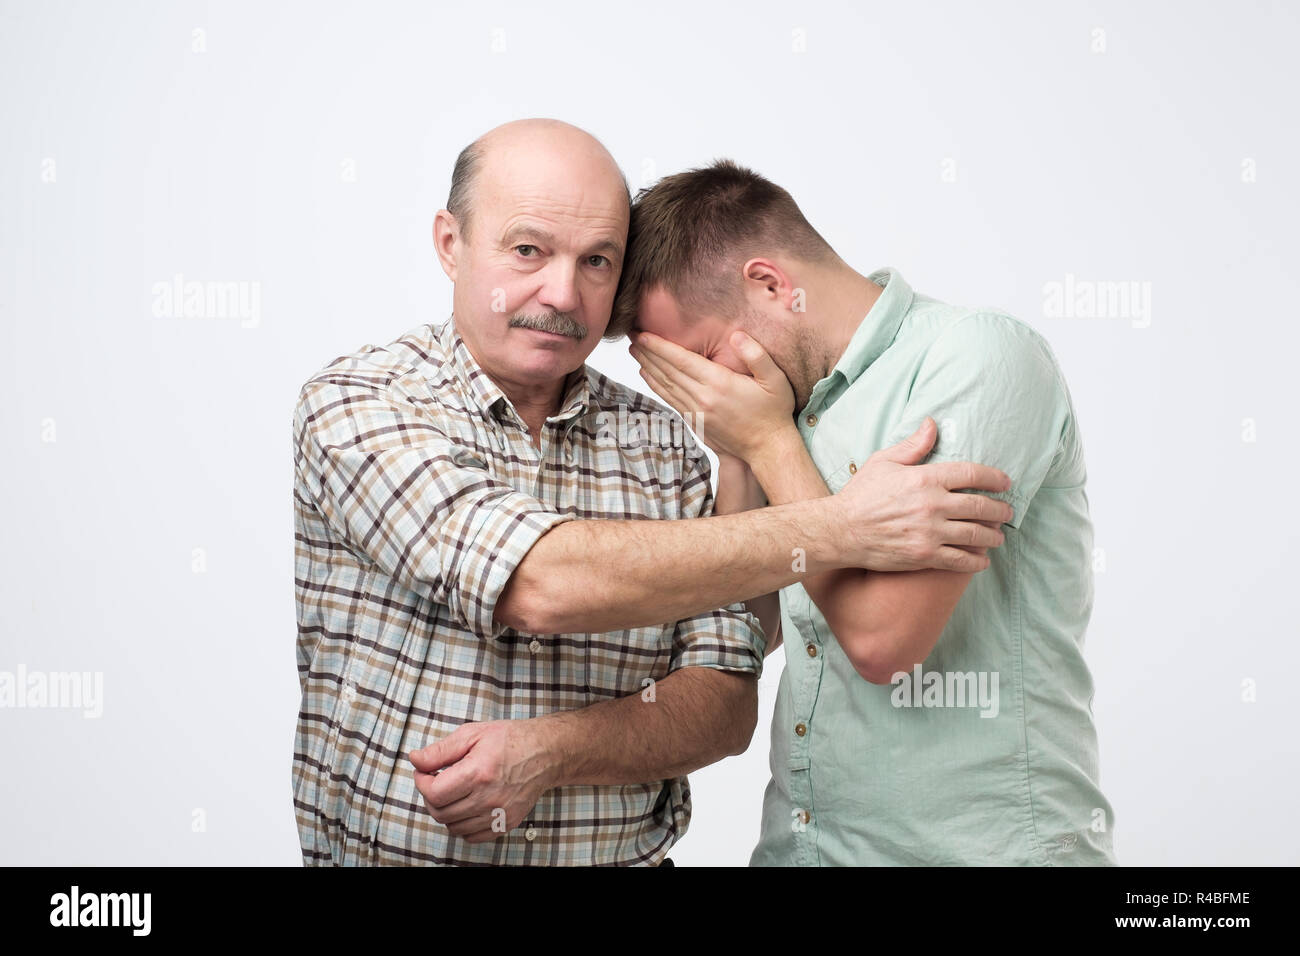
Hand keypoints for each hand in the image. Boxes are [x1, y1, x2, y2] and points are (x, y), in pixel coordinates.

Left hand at [408, 720, 555, 842]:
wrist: (545, 753)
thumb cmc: (510, 740)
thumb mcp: (472, 734)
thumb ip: (440, 750)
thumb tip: (415, 760)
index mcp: (478, 773)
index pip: (434, 793)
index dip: (421, 782)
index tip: (424, 772)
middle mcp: (489, 798)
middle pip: (440, 812)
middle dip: (430, 796)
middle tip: (436, 780)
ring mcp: (499, 814)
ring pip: (453, 827)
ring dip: (445, 811)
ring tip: (452, 792)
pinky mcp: (506, 823)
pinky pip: (472, 836)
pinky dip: (462, 824)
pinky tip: (466, 805)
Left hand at [629, 329, 795, 462]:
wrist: (767, 448)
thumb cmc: (774, 411)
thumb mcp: (775, 380)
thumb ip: (756, 355)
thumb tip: (736, 335)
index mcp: (719, 384)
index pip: (681, 361)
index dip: (659, 346)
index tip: (643, 334)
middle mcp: (703, 398)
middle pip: (668, 371)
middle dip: (647, 352)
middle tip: (631, 334)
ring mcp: (697, 412)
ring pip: (665, 386)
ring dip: (647, 367)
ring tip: (634, 351)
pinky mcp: (695, 422)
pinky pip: (669, 400)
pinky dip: (655, 386)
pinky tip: (647, 375)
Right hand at [833, 417, 1015, 572]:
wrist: (841, 530)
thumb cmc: (861, 495)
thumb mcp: (884, 462)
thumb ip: (914, 445)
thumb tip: (932, 424)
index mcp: (925, 478)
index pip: (971, 474)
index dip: (994, 477)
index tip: (1005, 483)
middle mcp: (933, 505)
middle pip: (980, 506)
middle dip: (1000, 510)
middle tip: (1007, 513)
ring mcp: (930, 532)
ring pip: (975, 534)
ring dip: (992, 536)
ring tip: (998, 536)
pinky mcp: (925, 555)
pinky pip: (960, 560)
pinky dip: (976, 560)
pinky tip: (982, 559)